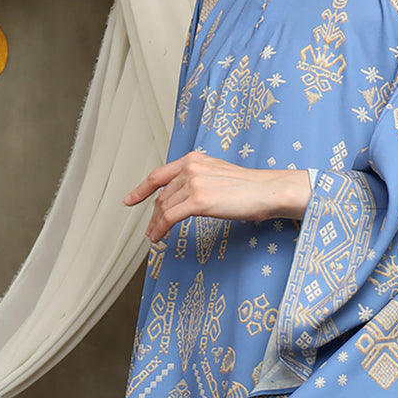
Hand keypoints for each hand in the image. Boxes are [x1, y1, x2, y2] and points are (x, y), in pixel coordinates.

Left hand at [124, 151, 310, 241]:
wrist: (268, 190)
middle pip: (161, 195)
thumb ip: (198, 181)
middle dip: (153, 215)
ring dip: (156, 225)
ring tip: (154, 237)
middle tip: (150, 230)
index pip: (159, 175)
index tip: (130, 200)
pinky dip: (161, 229)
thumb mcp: (218, 176)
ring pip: (163, 207)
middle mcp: (191, 168)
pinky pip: (170, 217)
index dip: (141, 189)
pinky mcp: (199, 201)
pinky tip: (158, 237)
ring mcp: (194, 183)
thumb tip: (182, 198)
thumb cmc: (250, 188)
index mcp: (194, 160)